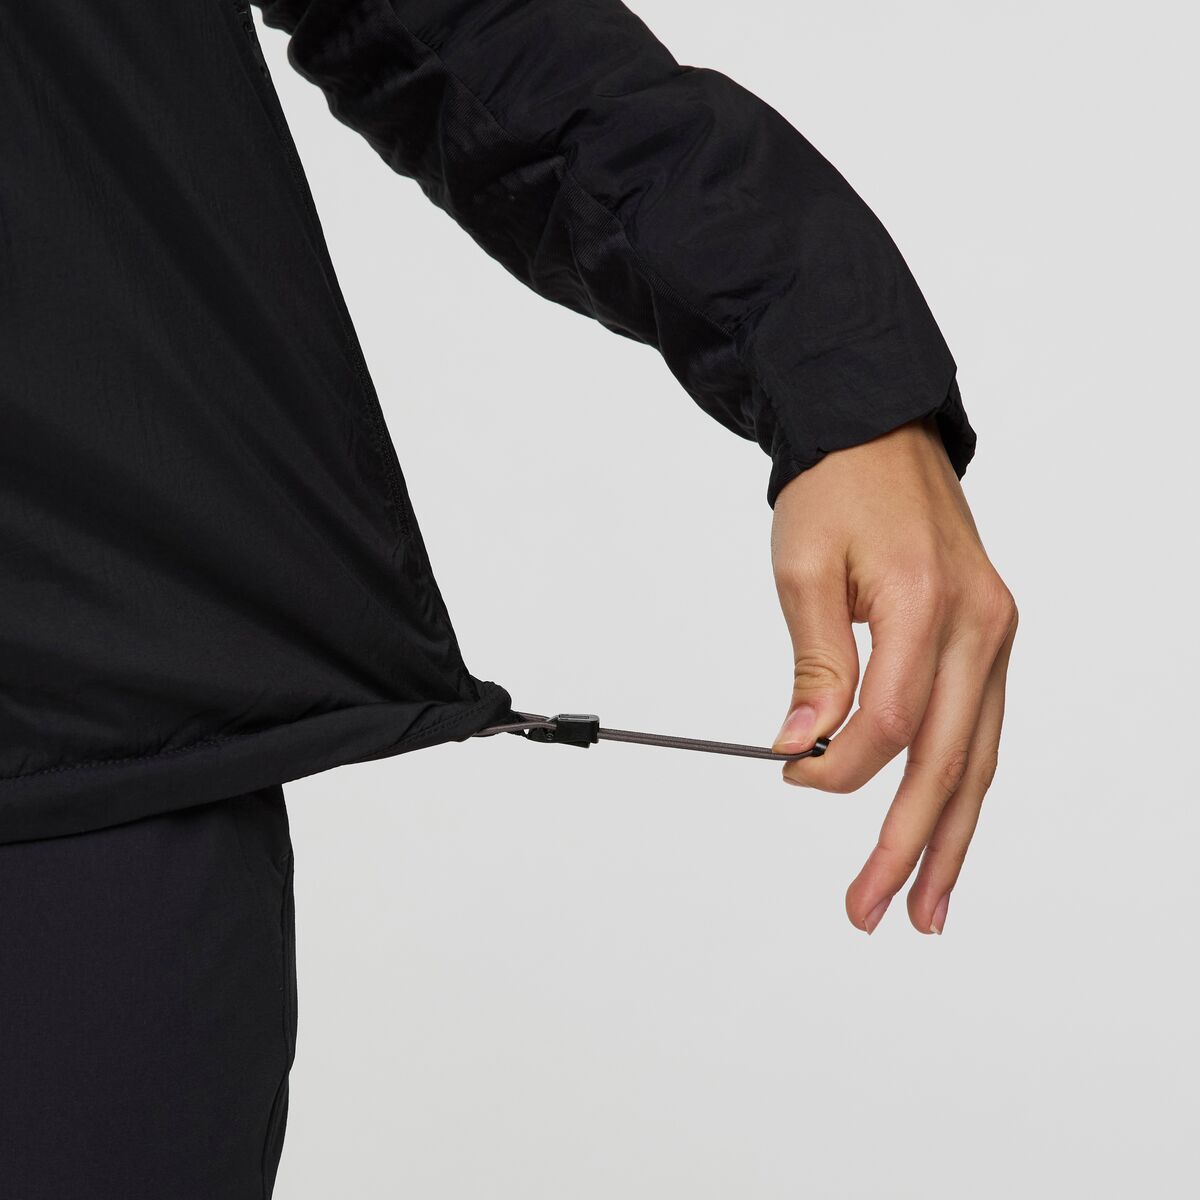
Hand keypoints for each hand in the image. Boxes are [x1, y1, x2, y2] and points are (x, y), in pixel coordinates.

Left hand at [770, 416, 1016, 934]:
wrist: (878, 429)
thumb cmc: (836, 487)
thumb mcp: (803, 567)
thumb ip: (814, 660)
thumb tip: (802, 742)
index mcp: (926, 602)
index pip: (890, 720)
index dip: (838, 764)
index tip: (790, 774)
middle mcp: (979, 624)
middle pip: (949, 760)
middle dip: (910, 845)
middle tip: (875, 911)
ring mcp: (995, 631)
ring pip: (978, 756)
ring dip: (951, 834)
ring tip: (926, 905)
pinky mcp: (990, 635)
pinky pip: (981, 725)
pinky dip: (962, 782)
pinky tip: (945, 826)